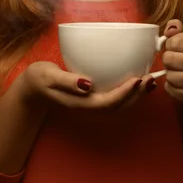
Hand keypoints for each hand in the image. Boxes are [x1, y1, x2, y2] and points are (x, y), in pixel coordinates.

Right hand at [16, 61, 156, 110]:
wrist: (32, 90)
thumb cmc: (39, 79)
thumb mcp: (48, 76)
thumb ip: (67, 81)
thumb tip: (87, 84)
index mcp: (80, 103)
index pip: (107, 102)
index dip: (124, 93)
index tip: (136, 79)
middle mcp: (89, 106)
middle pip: (118, 107)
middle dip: (136, 96)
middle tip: (150, 79)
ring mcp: (92, 104)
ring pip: (119, 105)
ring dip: (136, 96)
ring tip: (150, 82)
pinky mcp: (94, 98)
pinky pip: (115, 99)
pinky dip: (129, 92)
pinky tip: (137, 82)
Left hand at [162, 20, 182, 101]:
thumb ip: (177, 29)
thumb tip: (170, 29)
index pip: (174, 42)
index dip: (170, 44)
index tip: (175, 48)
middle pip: (169, 59)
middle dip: (168, 60)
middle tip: (174, 61)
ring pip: (169, 76)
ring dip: (169, 74)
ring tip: (177, 72)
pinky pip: (171, 90)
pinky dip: (170, 87)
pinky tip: (178, 83)